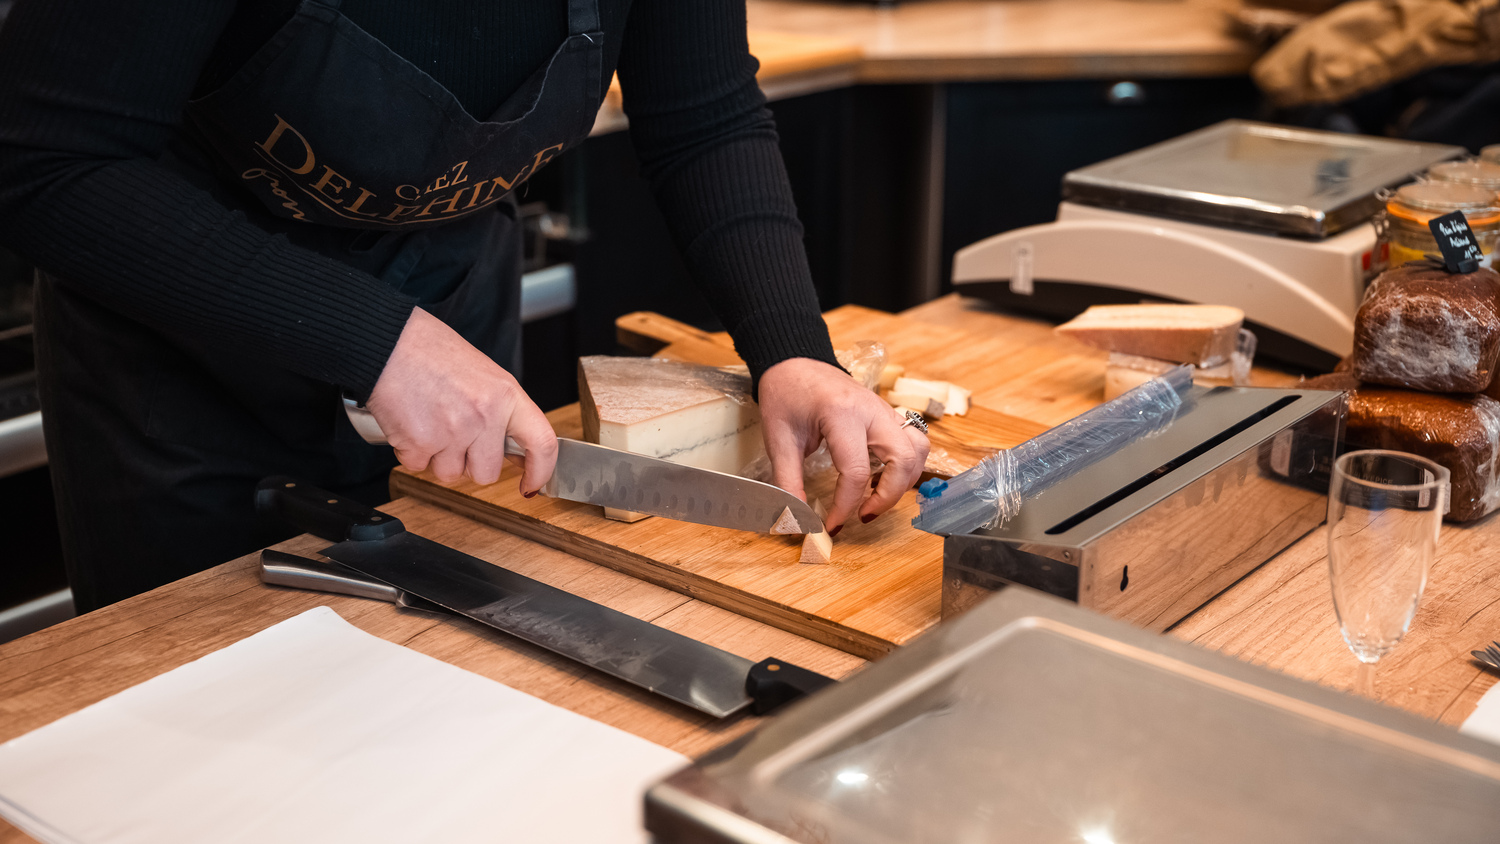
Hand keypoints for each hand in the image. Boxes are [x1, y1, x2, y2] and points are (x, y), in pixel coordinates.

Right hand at [365, 308, 557, 492]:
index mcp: (506, 395)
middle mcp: (484, 416)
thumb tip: (513, 449)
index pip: (541, 443)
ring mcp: (453, 432)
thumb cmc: (431, 352)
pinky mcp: (420, 443)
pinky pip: (419, 466)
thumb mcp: (484, 375)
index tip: (531, 484)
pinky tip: (411, 422)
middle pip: (487, 473)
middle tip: (454, 435)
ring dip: (438, 458)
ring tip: (429, 421)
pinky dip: (412, 452)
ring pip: (450, 474)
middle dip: (469, 464)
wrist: (388, 342)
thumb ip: (502, 411)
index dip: (540, 471)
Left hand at [757, 357, 928, 533]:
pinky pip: (912, 441)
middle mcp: (872, 411)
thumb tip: (797, 520)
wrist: (794, 361)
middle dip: (888, 497)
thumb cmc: (785, 395)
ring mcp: (885, 410)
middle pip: (904, 459)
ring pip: (918, 449)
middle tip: (863, 515)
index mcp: (842, 414)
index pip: (856, 471)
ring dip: (904, 481)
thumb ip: (788, 481)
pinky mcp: (888, 414)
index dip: (845, 506)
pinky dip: (904, 466)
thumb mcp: (779, 439)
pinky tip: (878, 478)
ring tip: (874, 498)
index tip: (831, 525)